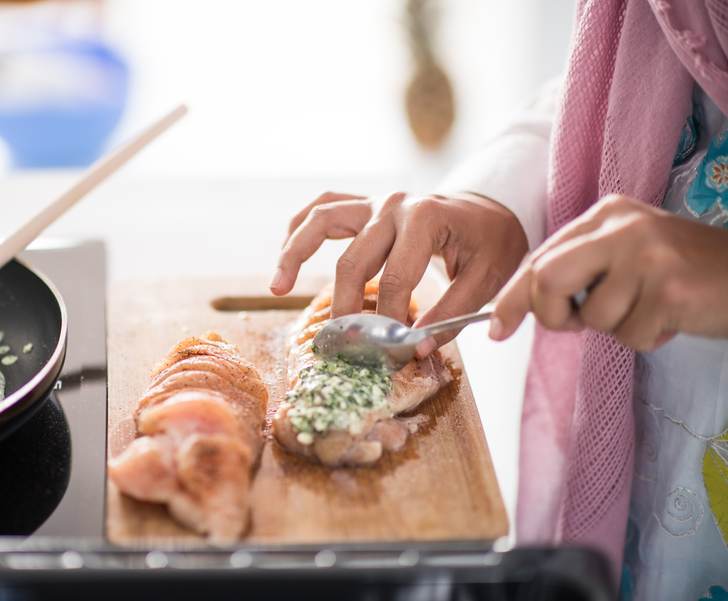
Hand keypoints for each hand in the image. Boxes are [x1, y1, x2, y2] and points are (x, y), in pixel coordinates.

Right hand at [270, 191, 528, 354]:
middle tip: (341, 345)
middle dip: (344, 308)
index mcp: (425, 218)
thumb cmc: (492, 244)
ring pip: (320, 221)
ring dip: (294, 254)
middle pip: (352, 261)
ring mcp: (375, 200)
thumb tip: (414, 349)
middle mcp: (393, 204)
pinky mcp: (364, 204)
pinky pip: (322, 208)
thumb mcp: (486, 280)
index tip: (389, 351)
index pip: (395, 279)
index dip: (389, 320)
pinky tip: (284, 255)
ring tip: (277, 287)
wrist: (493, 208)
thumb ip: (451, 316)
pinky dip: (299, 228)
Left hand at [490, 194, 727, 350]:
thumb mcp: (626, 257)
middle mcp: (623, 227)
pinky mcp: (670, 287)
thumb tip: (523, 305)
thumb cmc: (683, 273)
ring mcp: (647, 254)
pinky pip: (630, 335)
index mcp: (605, 214)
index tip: (494, 328)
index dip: (513, 296)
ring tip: (649, 310)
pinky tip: (670, 318)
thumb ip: (579, 270)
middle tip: (577, 324)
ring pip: (594, 316)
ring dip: (617, 329)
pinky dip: (645, 339)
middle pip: (548, 277)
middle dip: (552, 314)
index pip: (541, 256)